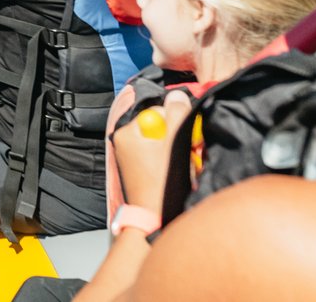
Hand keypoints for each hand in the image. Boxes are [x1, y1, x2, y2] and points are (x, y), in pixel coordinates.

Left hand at [111, 90, 193, 218]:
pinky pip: (163, 157)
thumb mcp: (173, 143)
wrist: (155, 220)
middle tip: (189, 152)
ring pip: (165, 143)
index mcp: (126, 133)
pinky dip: (175, 163)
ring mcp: (134, 158)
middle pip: (161, 127)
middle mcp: (126, 143)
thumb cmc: (162, 183)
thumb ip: (177, 115)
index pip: (156, 111)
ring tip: (185, 166)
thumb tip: (177, 94)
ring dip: (180, 151)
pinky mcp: (143, 172)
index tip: (186, 134)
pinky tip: (181, 174)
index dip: (175, 120)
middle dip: (179, 137)